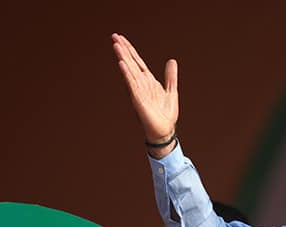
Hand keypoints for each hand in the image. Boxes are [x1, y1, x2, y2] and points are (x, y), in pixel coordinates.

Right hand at [112, 33, 178, 156]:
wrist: (165, 131)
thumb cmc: (165, 114)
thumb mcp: (171, 91)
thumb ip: (170, 77)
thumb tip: (171, 61)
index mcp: (148, 81)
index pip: (137, 62)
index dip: (130, 50)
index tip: (121, 38)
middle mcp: (141, 84)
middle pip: (131, 63)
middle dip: (123, 50)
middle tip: (114, 36)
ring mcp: (139, 91)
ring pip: (129, 71)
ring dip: (123, 58)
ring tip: (116, 45)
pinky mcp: (138, 100)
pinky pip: (132, 85)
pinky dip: (127, 74)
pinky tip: (122, 64)